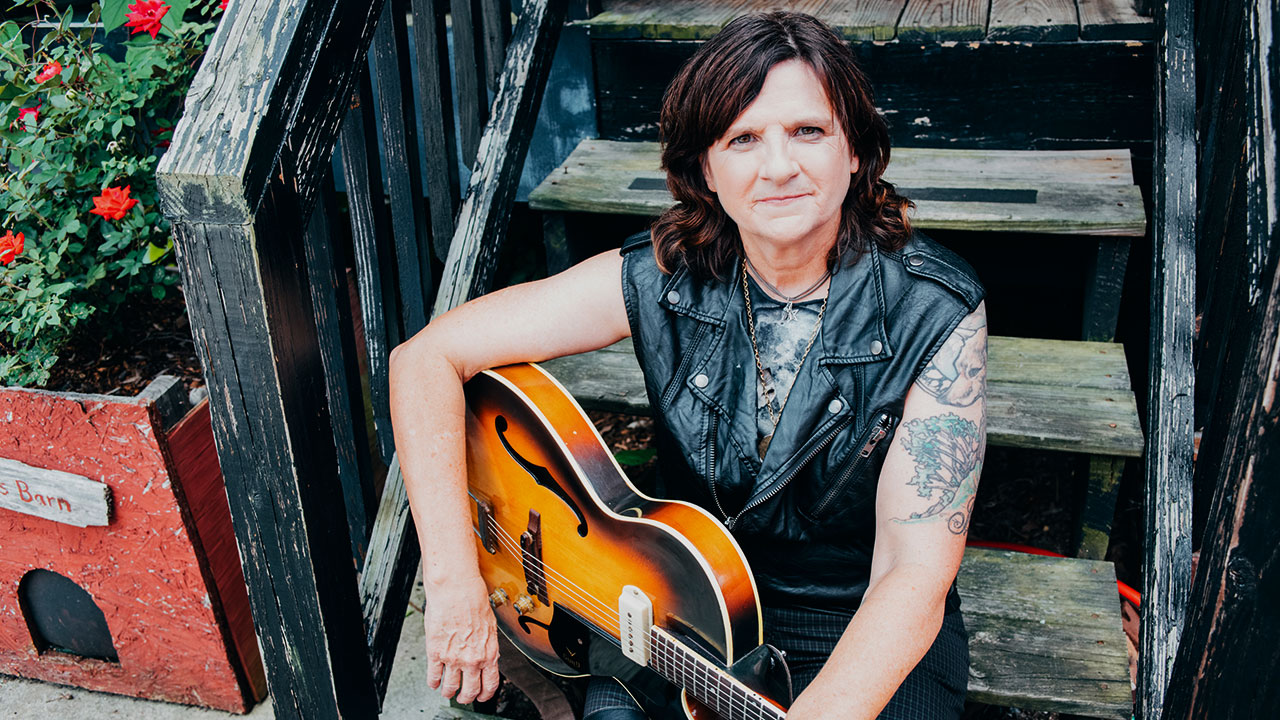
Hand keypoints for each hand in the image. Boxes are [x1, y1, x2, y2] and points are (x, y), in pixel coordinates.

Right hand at [423, 574, 500, 703]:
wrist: (456, 588)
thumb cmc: (473, 600)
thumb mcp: (490, 626)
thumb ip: (487, 645)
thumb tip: (487, 656)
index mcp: (489, 652)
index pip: (490, 684)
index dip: (486, 695)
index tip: (482, 697)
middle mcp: (472, 659)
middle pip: (470, 691)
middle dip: (466, 698)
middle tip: (463, 697)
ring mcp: (453, 658)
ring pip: (450, 688)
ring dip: (448, 692)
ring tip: (446, 691)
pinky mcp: (435, 652)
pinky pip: (433, 676)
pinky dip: (433, 682)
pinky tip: (433, 682)